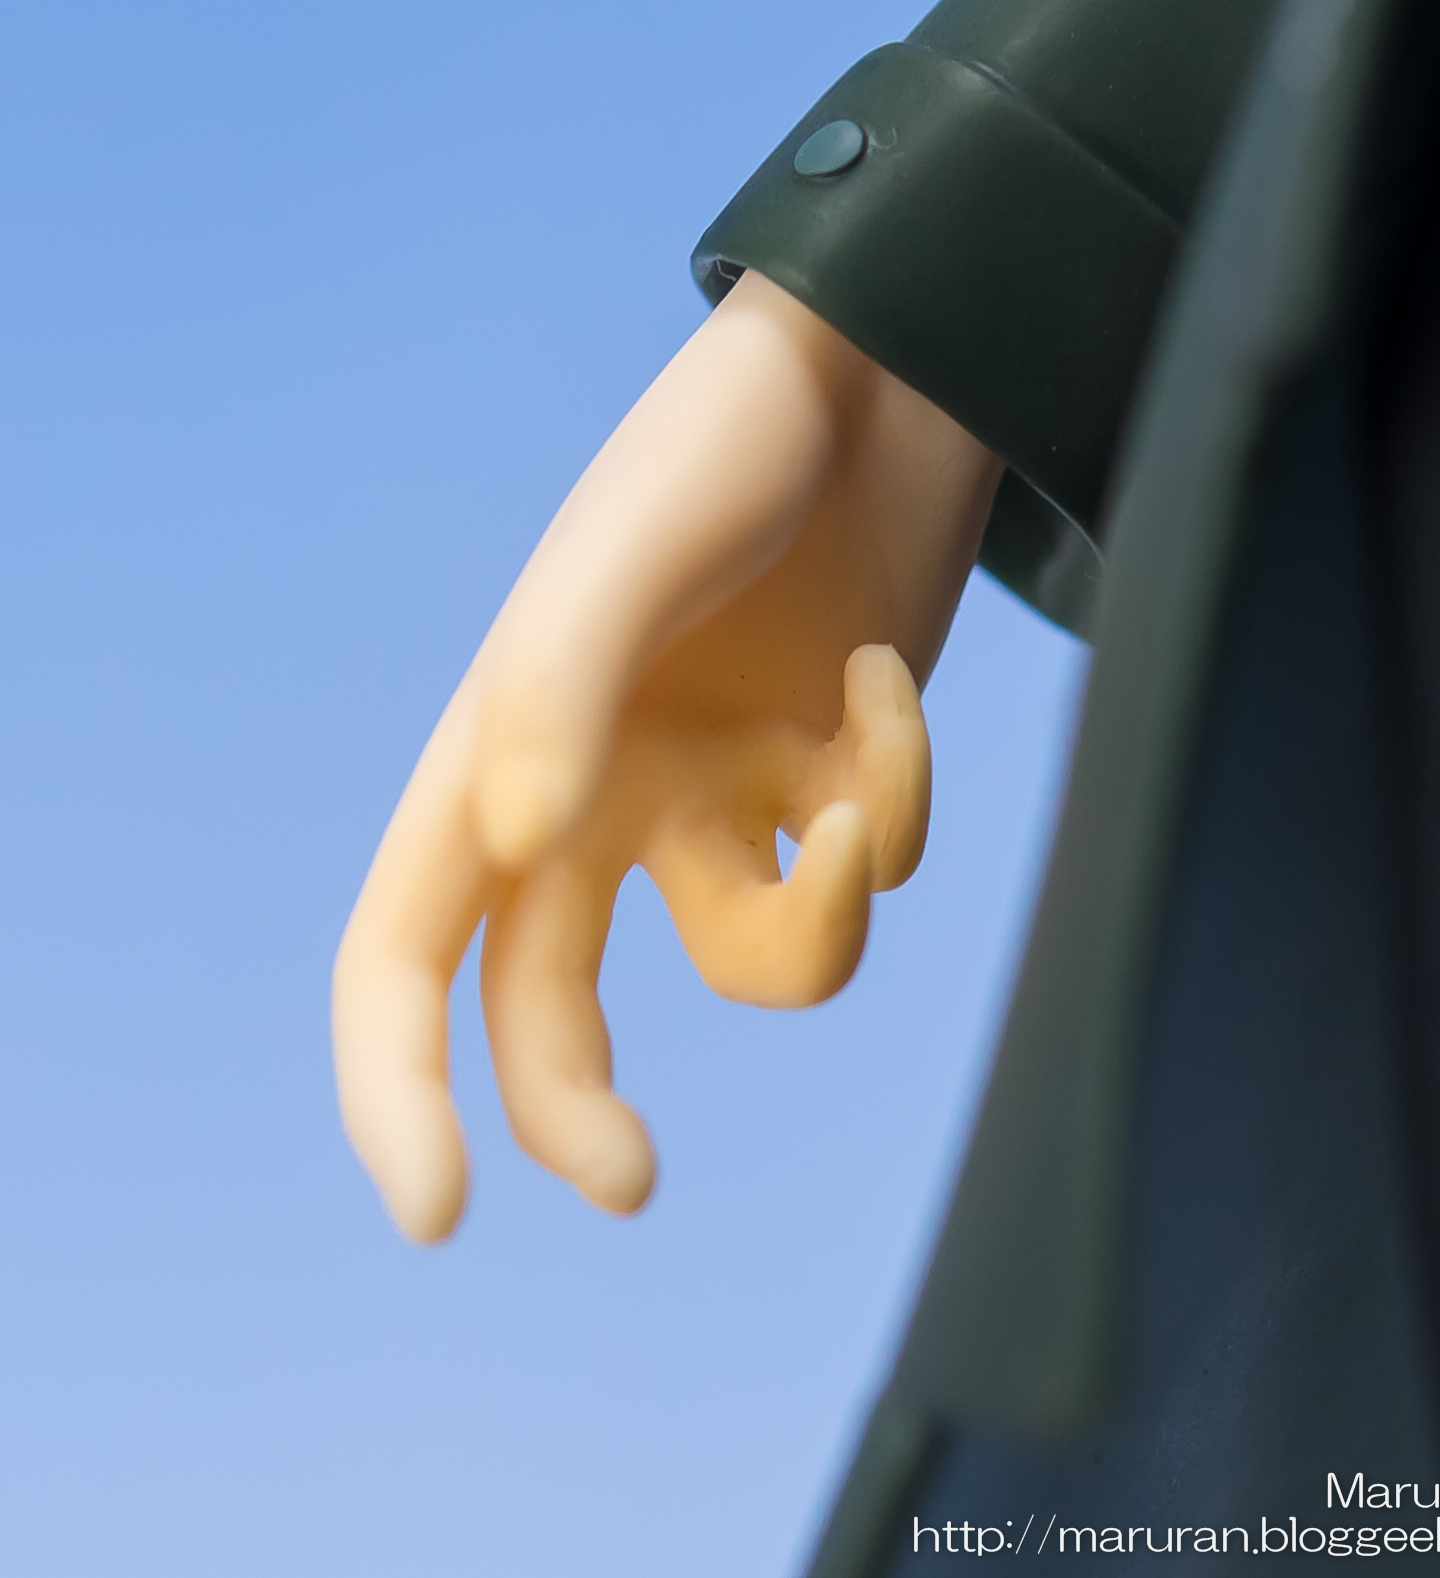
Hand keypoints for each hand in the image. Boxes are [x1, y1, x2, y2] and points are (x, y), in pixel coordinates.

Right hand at [333, 271, 1002, 1240]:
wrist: (876, 377)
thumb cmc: (728, 444)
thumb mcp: (629, 554)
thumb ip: (557, 690)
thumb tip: (518, 844)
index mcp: (504, 753)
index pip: (403, 951)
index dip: (397, 1085)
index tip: (440, 1211)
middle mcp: (598, 795)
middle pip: (548, 1010)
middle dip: (580, 1109)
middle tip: (633, 1185)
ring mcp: (718, 793)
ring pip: (754, 948)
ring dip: (820, 907)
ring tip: (858, 786)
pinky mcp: (826, 774)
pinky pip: (863, 856)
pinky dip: (893, 787)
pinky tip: (880, 677)